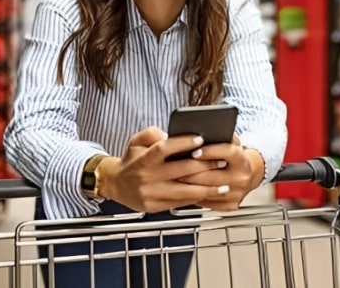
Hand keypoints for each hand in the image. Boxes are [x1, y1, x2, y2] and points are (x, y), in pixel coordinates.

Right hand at [97, 127, 229, 212]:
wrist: (115, 184)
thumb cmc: (132, 160)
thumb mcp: (136, 141)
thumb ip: (152, 133)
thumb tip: (169, 134)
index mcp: (143, 159)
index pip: (164, 148)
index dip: (183, 143)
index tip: (201, 139)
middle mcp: (147, 177)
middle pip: (180, 170)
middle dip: (204, 166)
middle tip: (222, 161)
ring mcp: (151, 193)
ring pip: (184, 191)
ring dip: (207, 188)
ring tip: (224, 184)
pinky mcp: (154, 207)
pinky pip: (179, 203)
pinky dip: (196, 199)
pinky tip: (210, 194)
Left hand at [179, 135, 264, 210]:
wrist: (249, 175)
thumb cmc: (234, 158)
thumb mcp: (231, 144)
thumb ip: (220, 138)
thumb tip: (199, 136)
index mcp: (242, 159)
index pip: (227, 153)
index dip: (209, 152)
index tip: (194, 151)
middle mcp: (241, 177)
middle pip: (212, 175)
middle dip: (190, 171)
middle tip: (175, 168)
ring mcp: (236, 193)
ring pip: (207, 191)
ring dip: (189, 185)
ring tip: (176, 178)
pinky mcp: (230, 205)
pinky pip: (207, 202)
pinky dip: (194, 196)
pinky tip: (185, 190)